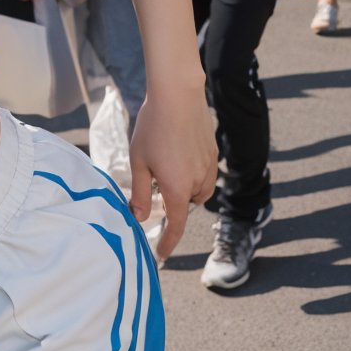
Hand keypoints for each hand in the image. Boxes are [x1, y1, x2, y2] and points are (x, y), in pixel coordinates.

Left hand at [128, 86, 217, 259]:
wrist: (178, 95)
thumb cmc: (153, 128)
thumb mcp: (138, 162)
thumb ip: (137, 193)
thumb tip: (138, 218)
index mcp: (178, 188)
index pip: (176, 225)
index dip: (168, 243)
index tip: (161, 255)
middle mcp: (198, 181)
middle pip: (186, 205)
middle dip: (172, 203)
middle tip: (153, 186)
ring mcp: (209, 167)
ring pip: (198, 191)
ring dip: (184, 189)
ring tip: (166, 168)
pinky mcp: (214, 153)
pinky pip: (205, 174)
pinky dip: (192, 174)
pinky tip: (178, 153)